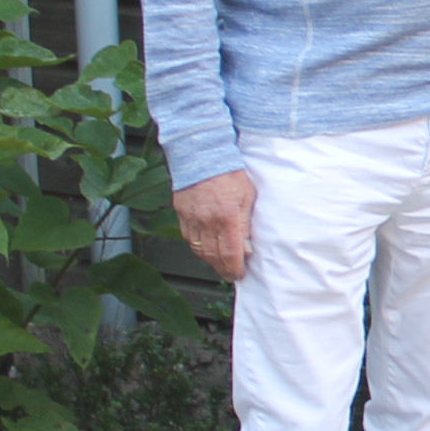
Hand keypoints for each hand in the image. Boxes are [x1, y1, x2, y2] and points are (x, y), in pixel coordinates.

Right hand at [174, 169, 257, 283]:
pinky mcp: (181, 212)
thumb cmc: (230, 172)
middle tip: (231, 275)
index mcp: (227, 217)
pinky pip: (188, 237)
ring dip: (210, 261)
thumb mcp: (248, 196)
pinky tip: (205, 249)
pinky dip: (197, 247)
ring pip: (199, 249)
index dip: (235, 268)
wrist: (203, 155)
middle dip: (223, 269)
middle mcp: (207, 221)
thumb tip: (246, 249)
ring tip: (220, 265)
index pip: (231, 253)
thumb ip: (246, 224)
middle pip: (213, 256)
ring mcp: (192, 217)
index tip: (240, 275)